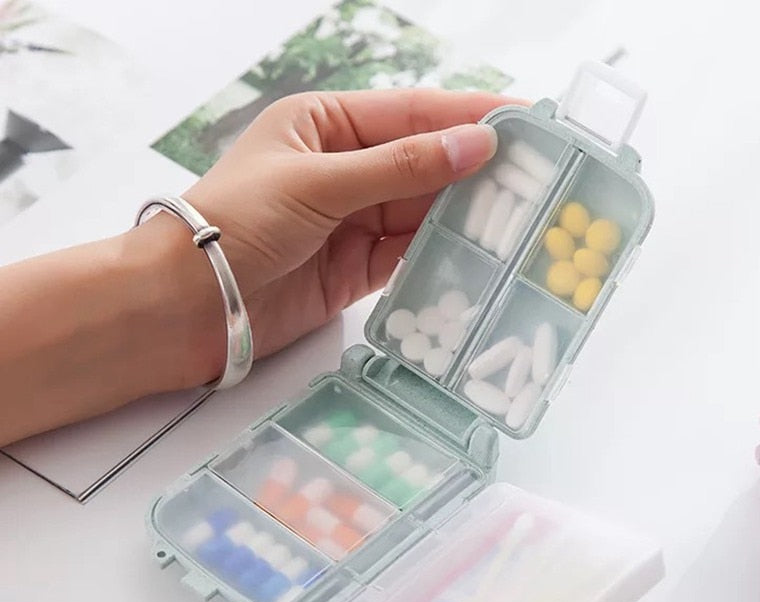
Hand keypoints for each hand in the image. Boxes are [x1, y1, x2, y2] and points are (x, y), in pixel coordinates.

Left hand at [0, 89, 511, 442]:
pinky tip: (481, 255)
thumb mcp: (319, 182)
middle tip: (543, 175)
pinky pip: (411, 255)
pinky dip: (443, 255)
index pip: (413, 113)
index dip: (470, 115)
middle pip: (425, 163)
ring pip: (424, 211)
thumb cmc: (237, 223)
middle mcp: (345, 169)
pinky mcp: (358, 269)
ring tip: (525, 218)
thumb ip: (399, 167)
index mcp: (327, 125)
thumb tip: (476, 146)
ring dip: (468, 215)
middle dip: (479, 169)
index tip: (527, 119)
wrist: (192, 305)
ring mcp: (354, 221)